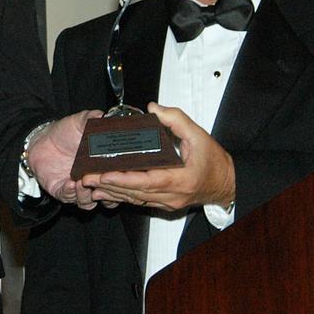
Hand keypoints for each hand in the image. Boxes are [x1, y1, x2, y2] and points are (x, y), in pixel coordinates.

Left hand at [26, 110, 115, 208]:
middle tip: (102, 179)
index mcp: (105, 166)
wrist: (42, 140)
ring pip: (89, 202)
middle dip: (106, 190)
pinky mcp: (63, 192)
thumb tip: (105, 115)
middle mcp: (94, 180)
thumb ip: (93, 119)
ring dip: (88, 195)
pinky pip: (69, 198)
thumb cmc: (65, 133)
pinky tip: (71, 184)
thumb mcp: (81, 122)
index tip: (122, 173)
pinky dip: (71, 194)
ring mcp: (79, 188)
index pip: (121, 179)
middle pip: (108, 195)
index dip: (124, 179)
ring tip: (85, 182)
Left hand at [79, 103, 234, 211]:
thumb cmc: (215, 162)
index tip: (104, 173)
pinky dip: (122, 197)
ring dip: (112, 193)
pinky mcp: (165, 204)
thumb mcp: (199, 135)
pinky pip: (140, 201)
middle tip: (86, 178)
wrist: (228, 184)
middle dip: (108, 186)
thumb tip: (153, 109)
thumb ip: (176, 119)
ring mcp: (167, 202)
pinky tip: (106, 193)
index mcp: (180, 179)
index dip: (123, 178)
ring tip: (90, 186)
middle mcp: (171, 195)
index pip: (146, 181)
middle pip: (135, 193)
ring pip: (135, 199)